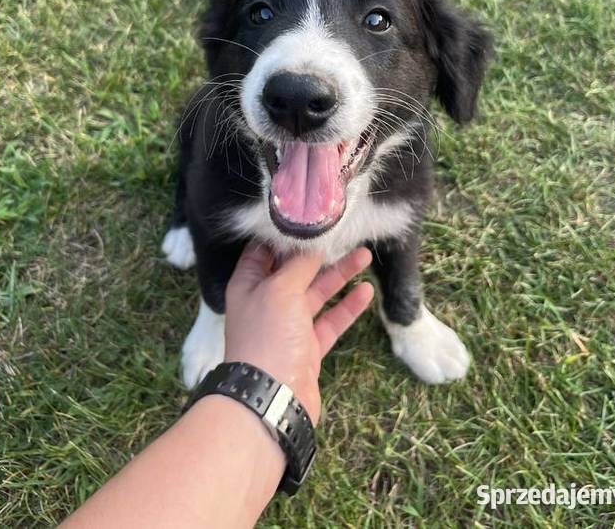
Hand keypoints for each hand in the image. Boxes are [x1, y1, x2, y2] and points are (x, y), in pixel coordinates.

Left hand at [224, 244, 373, 423]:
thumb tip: (313, 244)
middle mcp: (267, 302)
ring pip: (316, 293)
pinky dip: (347, 306)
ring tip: (364, 254)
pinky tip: (365, 291)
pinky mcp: (308, 347)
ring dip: (339, 275)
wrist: (271, 397)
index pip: (263, 251)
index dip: (284, 234)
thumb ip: (299, 265)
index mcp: (249, 285)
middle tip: (345, 234)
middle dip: (319, 253)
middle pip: (295, 270)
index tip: (308, 217)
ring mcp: (288, 326)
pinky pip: (330, 320)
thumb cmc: (268, 336)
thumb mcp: (280, 289)